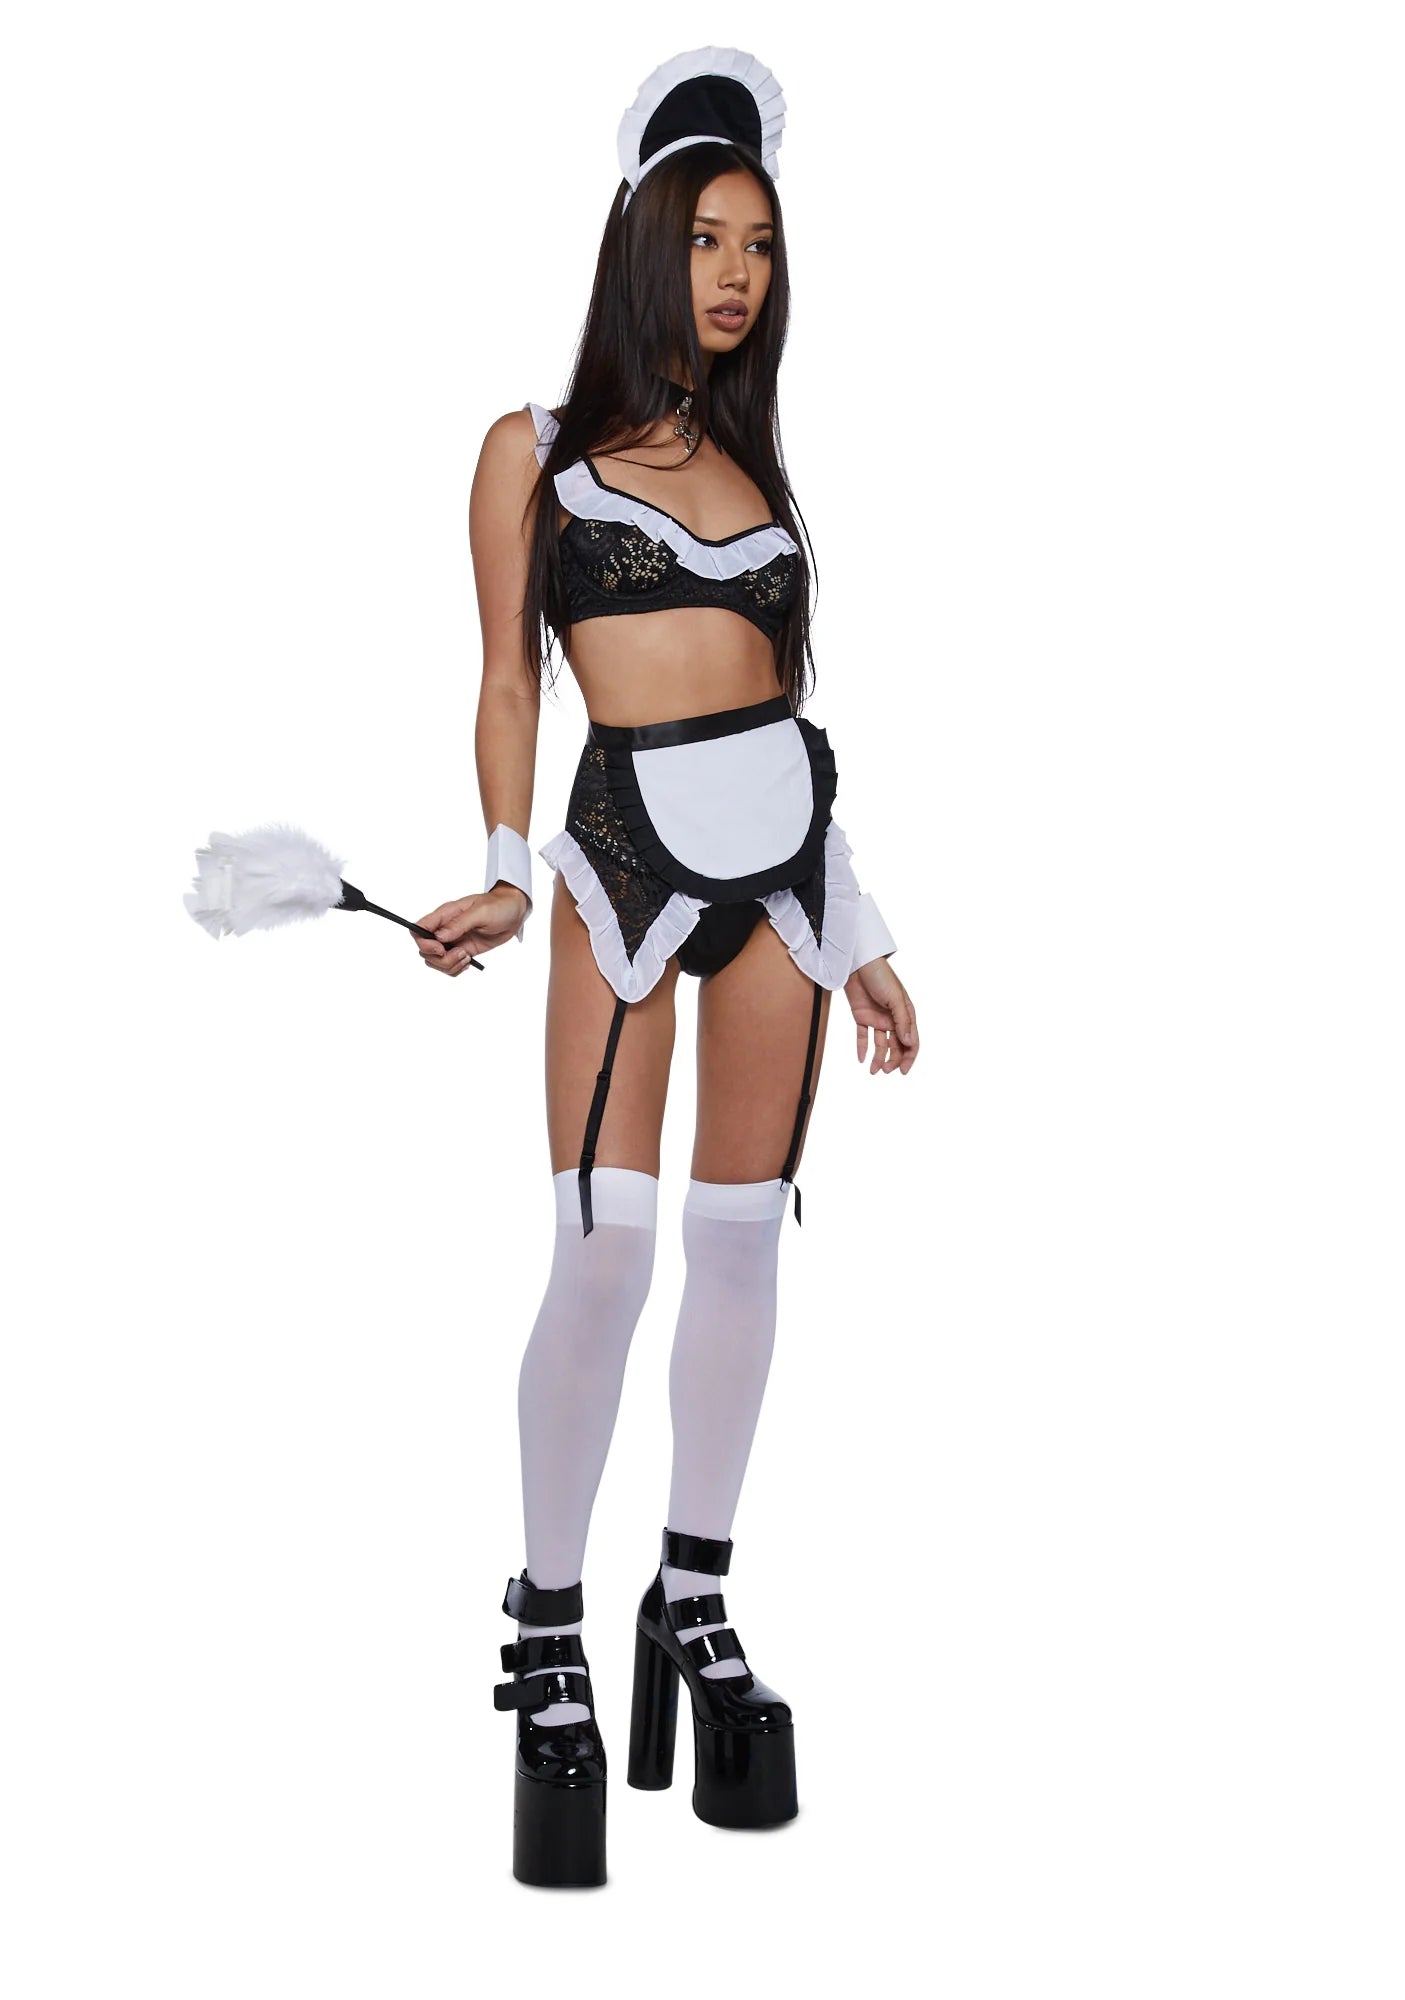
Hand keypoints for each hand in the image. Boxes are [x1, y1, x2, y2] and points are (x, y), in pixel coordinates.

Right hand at [414, 887, 528, 974]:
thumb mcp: (480, 912)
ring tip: (467, 957)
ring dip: (449, 966)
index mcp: (444, 915)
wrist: (514, 912)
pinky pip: (449, 966)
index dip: (423, 943)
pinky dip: (456, 969)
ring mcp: (452, 941)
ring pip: (435, 962)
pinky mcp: (462, 951)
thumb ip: (459, 924)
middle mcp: (444, 929)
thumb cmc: (498, 906)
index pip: (418, 929)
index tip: (441, 948)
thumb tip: (440, 936)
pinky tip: (469, 962)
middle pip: (424, 950)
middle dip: (440, 959)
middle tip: (462, 953)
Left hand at [844, 956, 917, 1073]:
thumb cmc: (881, 976)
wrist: (858, 963)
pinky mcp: (861, 1016)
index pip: (912, 1041)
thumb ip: (902, 1020)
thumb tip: (909, 1043)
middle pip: (896, 1045)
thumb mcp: (895, 998)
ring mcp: (877, 1018)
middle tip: (886, 1070)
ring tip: (873, 1071)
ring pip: (880, 1044)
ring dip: (878, 1058)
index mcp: (906, 1014)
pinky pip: (863, 1036)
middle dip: (893, 1060)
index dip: (909, 1057)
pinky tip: (861, 1059)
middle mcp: (893, 1018)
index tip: (902, 1071)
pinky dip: (862, 1048)